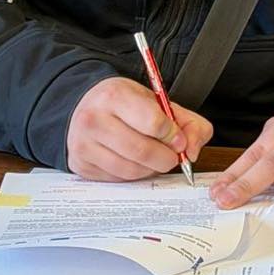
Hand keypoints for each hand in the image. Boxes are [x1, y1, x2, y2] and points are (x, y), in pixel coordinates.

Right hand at [66, 77, 212, 180]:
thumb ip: (188, 123)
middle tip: (172, 156)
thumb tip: (192, 151)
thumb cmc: (127, 104)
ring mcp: (83, 144)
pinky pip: (117, 179)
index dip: (173, 136)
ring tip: (155, 157)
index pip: (153, 122)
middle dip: (166, 158)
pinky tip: (137, 162)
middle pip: (141, 150)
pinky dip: (134, 175)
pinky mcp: (81, 164)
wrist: (88, 106)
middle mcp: (94, 119)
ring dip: (151, 169)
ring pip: (130, 169)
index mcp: (115, 95)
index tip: (179, 140)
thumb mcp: (159, 102)